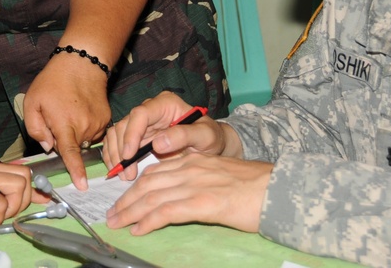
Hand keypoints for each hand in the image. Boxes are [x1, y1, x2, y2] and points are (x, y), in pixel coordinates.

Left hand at [22, 55, 110, 190]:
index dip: (76, 172)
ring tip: (69, 111)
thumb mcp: (32, 102)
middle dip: (63, 138)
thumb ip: (35, 128)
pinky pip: (93, 132)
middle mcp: (84, 126)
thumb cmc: (53, 81)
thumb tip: (48, 146)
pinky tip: (79, 111)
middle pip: (73, 146)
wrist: (81, 63)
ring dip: (75, 133)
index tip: (83, 187)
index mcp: (65, 124)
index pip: (71, 154)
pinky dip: (85, 127)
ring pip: (83, 140)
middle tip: (56, 117)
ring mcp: (98, 123)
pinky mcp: (106, 118)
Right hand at [103, 91, 237, 180]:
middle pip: (124, 124)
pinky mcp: (136, 136)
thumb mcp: (205, 136)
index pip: (140, 114)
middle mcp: (149, 110)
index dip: (131, 134)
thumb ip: (184, 135)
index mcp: (165, 104)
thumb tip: (158, 143)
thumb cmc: (210, 138)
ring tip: (124, 176)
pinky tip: (119, 171)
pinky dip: (114, 157)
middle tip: (127, 174)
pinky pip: (117, 143)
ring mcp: (141, 123)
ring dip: (115, 155)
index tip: (130, 155)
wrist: (209, 146)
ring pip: (117, 133)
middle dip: (121, 150)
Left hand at [105, 153, 271, 234]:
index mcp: (194, 161)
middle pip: (147, 183)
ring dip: (130, 212)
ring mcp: (196, 184)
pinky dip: (149, 221)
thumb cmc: (255, 188)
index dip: (134, 187)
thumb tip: (180, 198)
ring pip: (152, 196)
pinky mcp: (203, 202)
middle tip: (112, 215)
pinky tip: (138, 229)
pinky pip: (167, 211)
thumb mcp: (220, 177)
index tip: (122, 201)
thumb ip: (199, 181)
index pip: (154, 172)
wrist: (279, 189)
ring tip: (117, 224)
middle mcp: (190, 168)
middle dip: (126, 200)